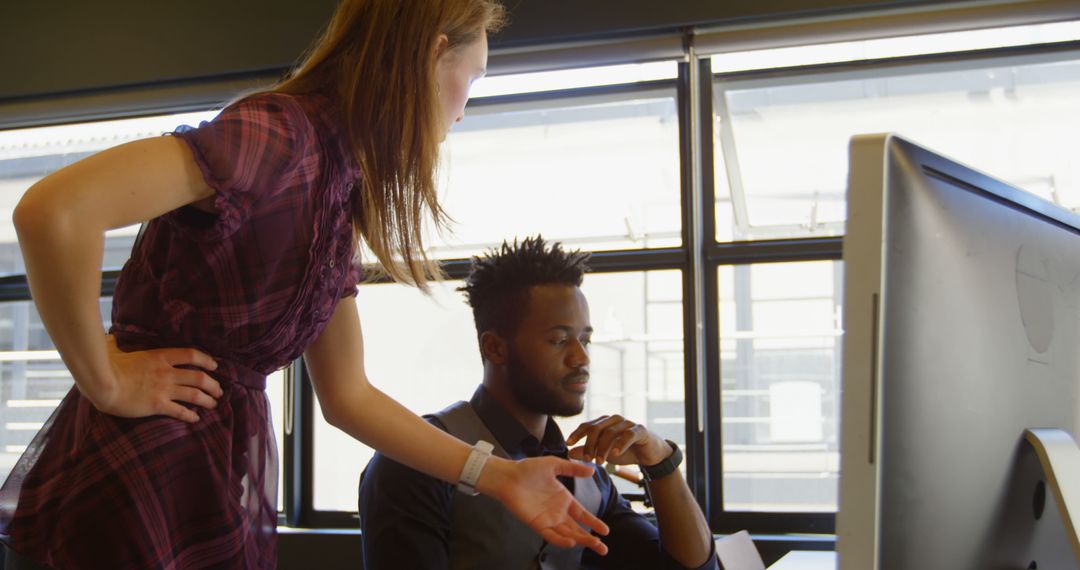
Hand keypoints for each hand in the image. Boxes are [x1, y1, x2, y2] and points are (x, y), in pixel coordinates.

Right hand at [87, 335, 222, 422]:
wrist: (103, 384)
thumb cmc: (107, 366)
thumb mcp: (118, 349)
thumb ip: (121, 344)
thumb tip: (110, 339)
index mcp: (160, 356)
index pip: (191, 355)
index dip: (206, 360)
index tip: (215, 366)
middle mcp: (167, 372)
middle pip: (199, 377)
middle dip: (213, 384)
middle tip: (219, 390)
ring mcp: (164, 389)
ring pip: (195, 394)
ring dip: (208, 400)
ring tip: (214, 404)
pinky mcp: (158, 405)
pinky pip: (180, 411)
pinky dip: (190, 415)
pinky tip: (196, 418)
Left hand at [483, 456, 609, 554]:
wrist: (508, 476)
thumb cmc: (528, 469)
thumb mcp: (554, 465)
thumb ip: (573, 469)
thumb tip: (593, 469)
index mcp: (564, 499)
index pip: (582, 514)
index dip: (594, 523)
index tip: (606, 531)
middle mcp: (557, 512)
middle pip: (577, 529)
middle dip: (590, 539)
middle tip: (604, 549)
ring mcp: (548, 519)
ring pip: (567, 534)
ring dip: (580, 541)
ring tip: (594, 545)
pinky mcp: (537, 524)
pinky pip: (551, 535)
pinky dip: (561, 540)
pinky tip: (571, 542)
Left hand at [566, 415, 670, 466]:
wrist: (649, 455)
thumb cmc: (625, 452)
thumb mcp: (603, 453)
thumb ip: (588, 452)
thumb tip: (569, 452)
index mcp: (604, 423)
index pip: (587, 425)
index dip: (577, 434)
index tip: (568, 444)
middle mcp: (614, 420)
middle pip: (596, 428)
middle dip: (589, 445)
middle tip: (587, 460)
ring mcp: (628, 423)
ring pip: (610, 432)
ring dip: (603, 448)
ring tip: (599, 462)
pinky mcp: (640, 430)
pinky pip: (628, 435)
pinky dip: (620, 444)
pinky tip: (615, 454)